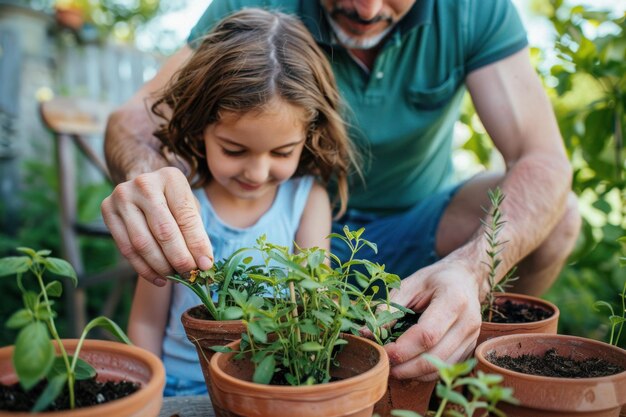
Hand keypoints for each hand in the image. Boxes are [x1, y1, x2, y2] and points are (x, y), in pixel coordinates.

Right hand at [101, 167, 213, 285]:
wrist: (144, 188)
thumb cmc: (173, 201)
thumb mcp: (190, 209)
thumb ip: (196, 233)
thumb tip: (204, 265)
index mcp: (171, 178)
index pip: (186, 217)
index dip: (197, 245)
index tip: (205, 266)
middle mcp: (144, 183)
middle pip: (163, 231)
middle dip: (179, 258)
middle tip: (190, 276)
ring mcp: (122, 196)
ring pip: (142, 243)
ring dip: (161, 266)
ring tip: (175, 278)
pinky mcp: (107, 211)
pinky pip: (126, 249)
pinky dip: (144, 269)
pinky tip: (159, 278)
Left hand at [383, 260, 482, 380]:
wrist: (465, 278)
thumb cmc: (434, 280)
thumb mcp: (409, 285)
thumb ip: (390, 308)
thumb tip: (366, 333)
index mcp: (453, 299)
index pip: (427, 334)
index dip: (402, 349)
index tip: (382, 351)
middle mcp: (468, 321)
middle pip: (436, 356)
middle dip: (406, 367)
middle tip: (384, 365)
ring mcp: (473, 337)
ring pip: (442, 367)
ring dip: (415, 373)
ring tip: (393, 368)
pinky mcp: (471, 348)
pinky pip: (447, 367)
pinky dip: (426, 372)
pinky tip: (410, 367)